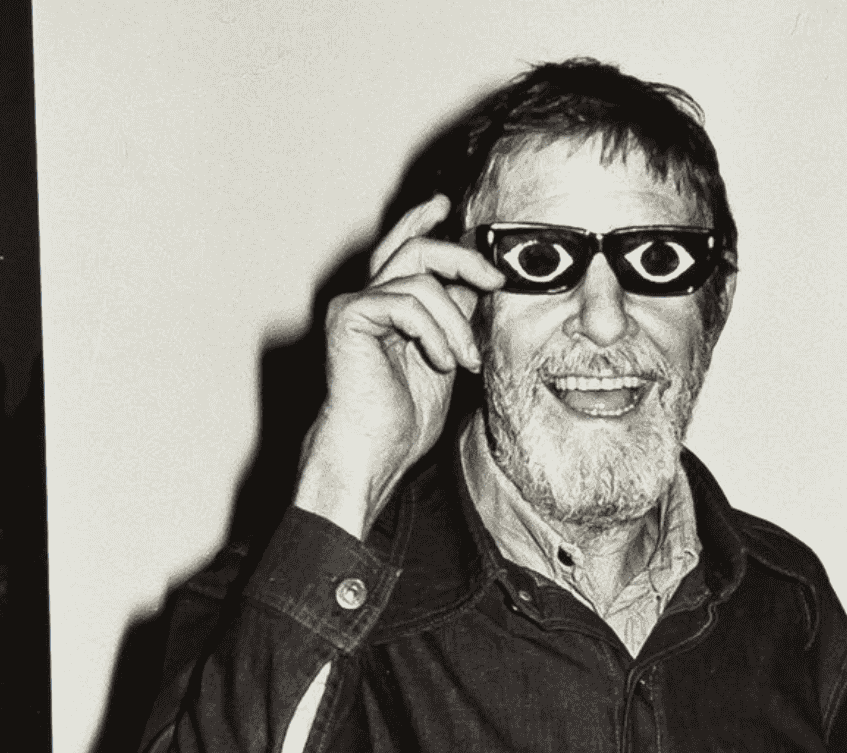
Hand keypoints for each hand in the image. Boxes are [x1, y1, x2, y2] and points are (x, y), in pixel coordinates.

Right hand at [294, 194, 503, 538]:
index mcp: (385, 306)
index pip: (404, 249)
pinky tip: (440, 363)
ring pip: (421, 280)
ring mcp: (355, 305)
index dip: (423, 222)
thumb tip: (476, 282)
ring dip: (456, 323)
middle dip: (464, 259)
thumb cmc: (402, 419)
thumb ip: (453, 317)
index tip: (448, 208)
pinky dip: (434, 333)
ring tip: (464, 362)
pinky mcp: (350, 317)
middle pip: (417, 248)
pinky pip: (407, 303)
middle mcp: (366, 298)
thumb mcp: (444, 357)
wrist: (374, 451)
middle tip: (496, 279)